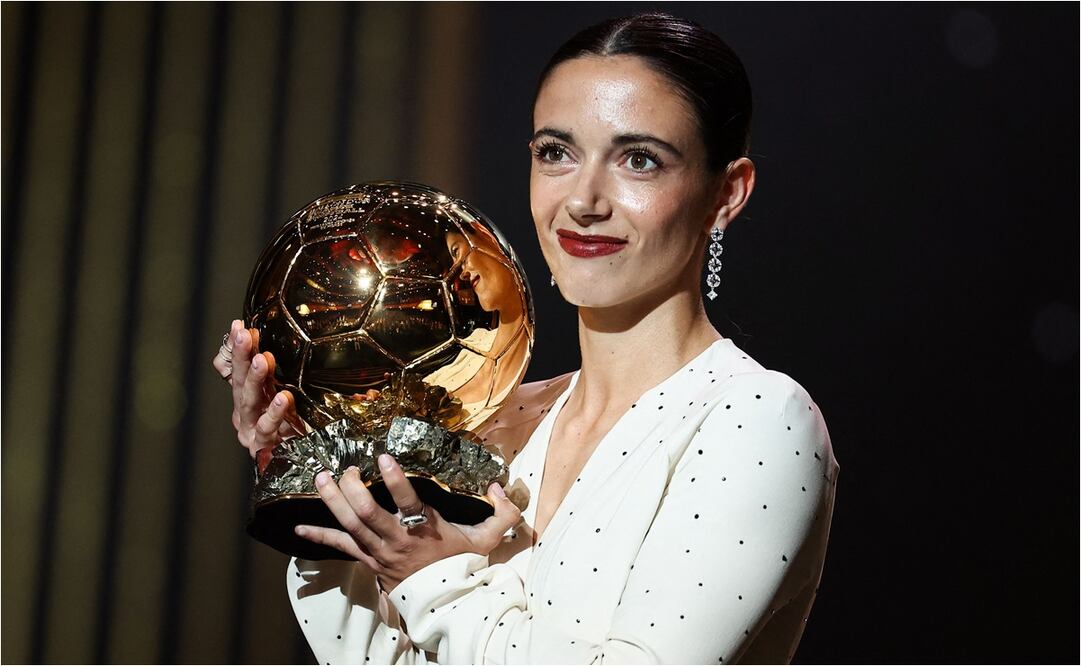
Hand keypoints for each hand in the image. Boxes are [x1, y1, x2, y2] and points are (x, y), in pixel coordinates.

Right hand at [212, 319, 304, 459]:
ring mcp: (252, 429)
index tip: (239, 325)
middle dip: (242, 357)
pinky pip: (268, 428)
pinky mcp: (263, 446)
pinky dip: (275, 413)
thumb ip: (269, 373)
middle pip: (240, 381)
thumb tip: (258, 339)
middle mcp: (246, 411)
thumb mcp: (278, 394)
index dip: (237, 349)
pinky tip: (283, 398)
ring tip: (261, 360)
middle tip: (245, 335)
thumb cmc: (288, 426)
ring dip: (255, 379)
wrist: (296, 462)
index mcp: (247, 396)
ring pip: (250, 402)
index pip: (238, 368)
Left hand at [296, 454, 520, 592]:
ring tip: (321, 479)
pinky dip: (319, 537)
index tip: (383, 457)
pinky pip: (340, 548)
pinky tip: (299, 528)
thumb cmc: (462, 565)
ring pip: (351, 526)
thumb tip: (502, 486)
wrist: (446, 602)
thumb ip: (502, 513)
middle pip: (367, 513)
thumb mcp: (488, 540)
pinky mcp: (368, 561)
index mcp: (425, 529)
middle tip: (345, 468)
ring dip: (333, 502)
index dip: (394, 480)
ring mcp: (379, 552)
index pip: (407, 502)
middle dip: (351, 489)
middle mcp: (397, 540)